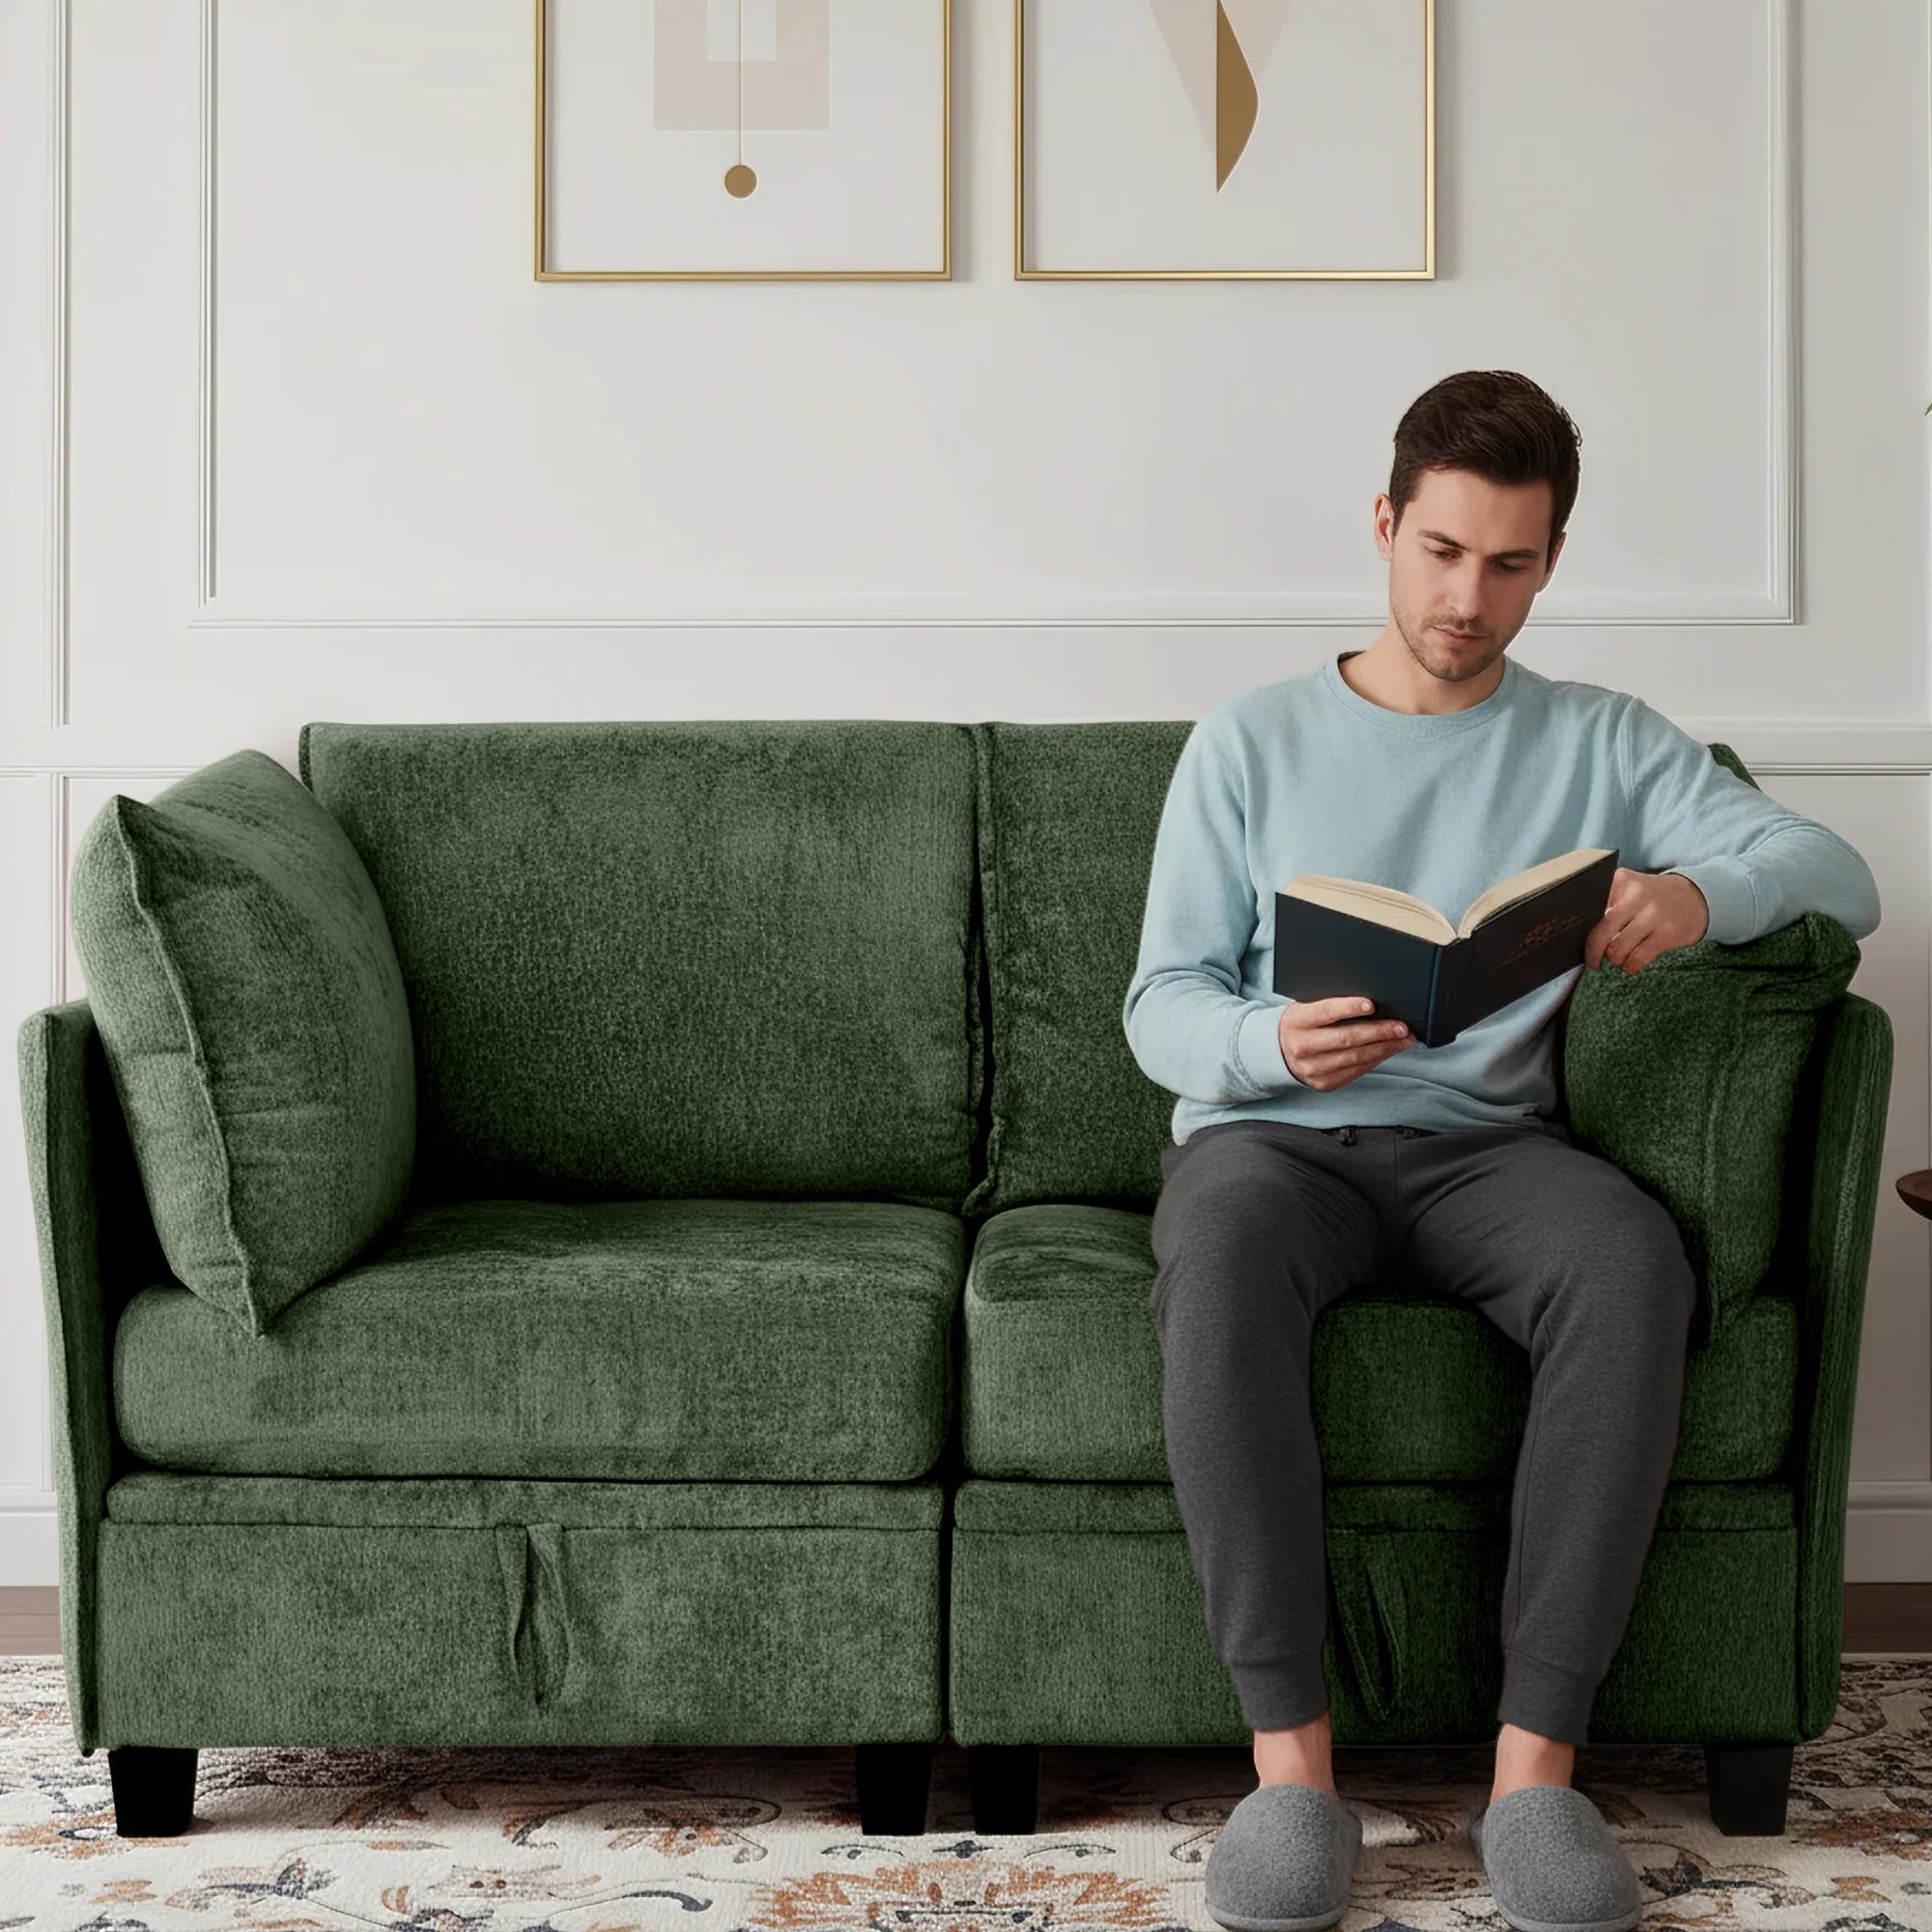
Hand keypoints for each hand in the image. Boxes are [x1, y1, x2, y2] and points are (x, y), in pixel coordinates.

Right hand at [1277, 995, 1415, 1090]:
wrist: (1278, 1052)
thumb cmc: (1301, 1023)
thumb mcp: (1305, 1008)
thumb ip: (1330, 1004)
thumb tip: (1371, 1003)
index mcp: (1297, 1022)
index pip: (1326, 1012)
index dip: (1349, 1008)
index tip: (1372, 1004)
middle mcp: (1303, 1047)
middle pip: (1347, 1039)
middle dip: (1379, 1032)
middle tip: (1401, 1026)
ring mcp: (1313, 1069)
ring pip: (1356, 1058)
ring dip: (1385, 1048)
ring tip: (1404, 1038)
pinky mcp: (1324, 1083)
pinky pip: (1357, 1071)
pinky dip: (1376, 1059)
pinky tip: (1389, 1050)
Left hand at [1582, 867, 1708, 972]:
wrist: (1696, 897)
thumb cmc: (1651, 897)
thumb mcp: (1629, 889)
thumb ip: (1605, 902)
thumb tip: (1578, 931)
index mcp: (1622, 881)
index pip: (1591, 906)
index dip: (1581, 927)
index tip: (1575, 938)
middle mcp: (1637, 895)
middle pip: (1602, 932)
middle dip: (1593, 952)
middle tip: (1592, 961)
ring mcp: (1654, 914)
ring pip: (1618, 948)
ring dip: (1615, 959)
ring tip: (1618, 957)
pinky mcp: (1668, 933)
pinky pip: (1637, 958)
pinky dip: (1630, 965)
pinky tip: (1631, 963)